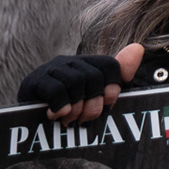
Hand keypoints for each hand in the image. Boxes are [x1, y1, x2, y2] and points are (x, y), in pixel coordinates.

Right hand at [17, 43, 143, 122]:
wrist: (30, 120)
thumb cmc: (69, 110)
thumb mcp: (97, 98)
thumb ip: (119, 78)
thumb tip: (138, 48)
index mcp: (87, 63)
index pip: (110, 65)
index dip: (113, 87)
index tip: (107, 104)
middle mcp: (70, 61)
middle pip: (93, 77)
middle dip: (93, 104)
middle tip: (85, 119)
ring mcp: (51, 69)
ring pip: (75, 82)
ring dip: (76, 108)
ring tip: (70, 120)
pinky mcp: (33, 82)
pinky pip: (55, 90)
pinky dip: (60, 106)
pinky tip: (56, 115)